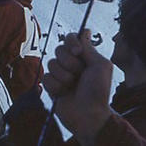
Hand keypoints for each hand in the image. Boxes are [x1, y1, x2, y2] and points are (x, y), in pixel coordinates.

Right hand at [44, 30, 112, 145]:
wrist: (88, 115)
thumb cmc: (98, 91)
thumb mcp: (100, 66)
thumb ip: (89, 48)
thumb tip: (84, 31)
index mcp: (84, 57)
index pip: (71, 38)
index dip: (71, 42)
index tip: (78, 52)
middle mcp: (71, 63)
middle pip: (59, 49)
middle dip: (69, 62)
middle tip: (79, 75)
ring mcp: (60, 74)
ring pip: (51, 63)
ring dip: (63, 76)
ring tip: (72, 86)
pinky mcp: (51, 86)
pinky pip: (45, 77)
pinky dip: (55, 85)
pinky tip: (63, 93)